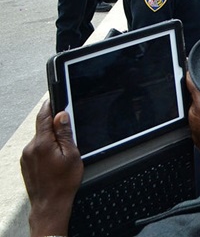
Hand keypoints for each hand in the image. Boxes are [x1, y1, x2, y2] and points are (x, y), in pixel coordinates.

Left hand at [21, 101, 81, 236]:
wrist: (49, 204)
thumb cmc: (63, 182)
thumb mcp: (72, 155)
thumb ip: (66, 133)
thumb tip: (61, 116)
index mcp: (42, 143)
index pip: (43, 116)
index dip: (49, 105)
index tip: (54, 97)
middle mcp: (30, 148)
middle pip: (42, 127)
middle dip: (54, 126)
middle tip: (68, 132)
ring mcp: (26, 156)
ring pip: (39, 139)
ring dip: (50, 139)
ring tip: (63, 152)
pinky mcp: (25, 163)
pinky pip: (36, 149)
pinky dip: (45, 149)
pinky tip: (55, 159)